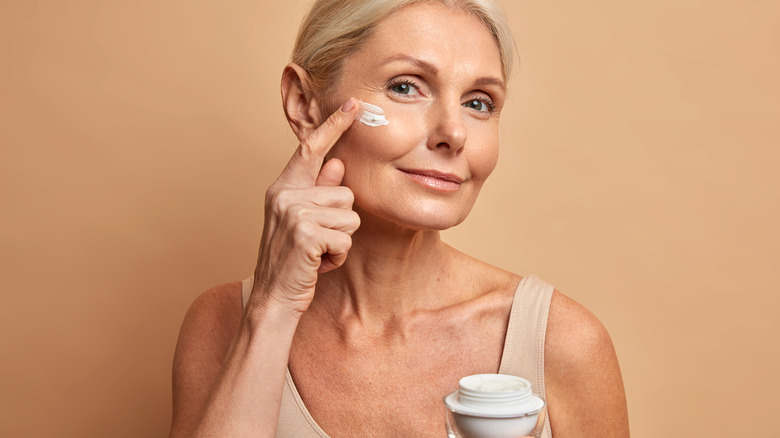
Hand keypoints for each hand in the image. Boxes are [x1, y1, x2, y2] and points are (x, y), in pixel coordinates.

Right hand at [251, 98, 361, 313]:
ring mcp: (293, 214)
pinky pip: (346, 240)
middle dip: (341, 223)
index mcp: (283, 187)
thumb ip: (317, 192)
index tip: (355, 104)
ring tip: (317, 253)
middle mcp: (285, 195)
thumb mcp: (302, 221)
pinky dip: (337, 257)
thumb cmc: (291, 260)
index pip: (311, 149)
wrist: (273, 298)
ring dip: (340, 241)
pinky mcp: (306, 234)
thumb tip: (338, 163)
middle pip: (345, 193)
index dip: (334, 125)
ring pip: (350, 217)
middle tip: (317, 242)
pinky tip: (317, 264)